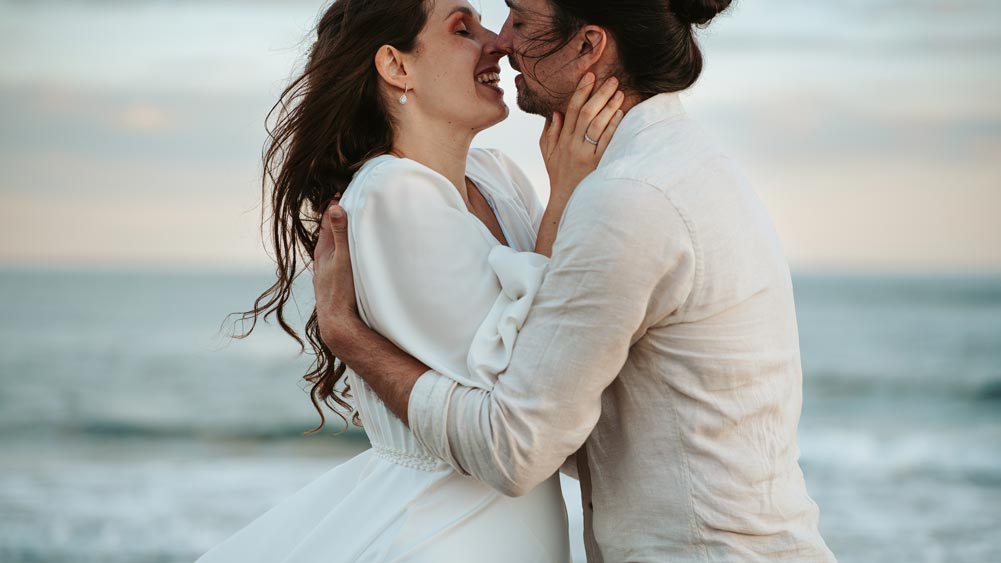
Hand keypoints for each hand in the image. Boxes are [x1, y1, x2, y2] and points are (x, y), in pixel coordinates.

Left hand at [312, 202, 361, 346]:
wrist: (337, 323)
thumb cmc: (341, 291)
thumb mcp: (343, 258)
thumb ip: (340, 233)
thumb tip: (335, 206)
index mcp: (323, 250)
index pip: (327, 218)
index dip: (337, 204)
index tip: (348, 189)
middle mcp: (322, 259)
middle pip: (330, 231)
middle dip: (340, 217)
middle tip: (355, 201)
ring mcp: (326, 272)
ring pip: (334, 247)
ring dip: (343, 235)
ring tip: (355, 224)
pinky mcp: (333, 283)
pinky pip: (339, 260)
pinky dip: (345, 251)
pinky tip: (353, 254)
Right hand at [539, 72, 624, 204]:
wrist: (565, 198)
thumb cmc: (558, 173)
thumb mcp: (547, 152)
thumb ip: (550, 132)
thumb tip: (556, 113)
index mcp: (562, 139)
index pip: (571, 109)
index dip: (581, 91)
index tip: (590, 76)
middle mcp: (573, 144)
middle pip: (586, 113)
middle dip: (599, 94)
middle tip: (612, 79)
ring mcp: (586, 154)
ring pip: (596, 125)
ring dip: (608, 107)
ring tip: (619, 93)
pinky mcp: (597, 164)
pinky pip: (606, 142)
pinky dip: (613, 126)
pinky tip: (620, 114)